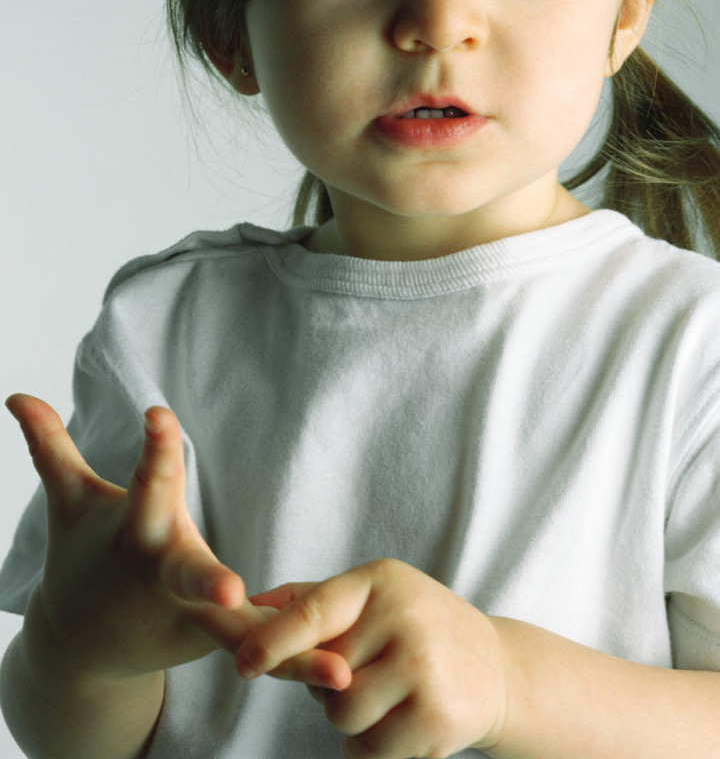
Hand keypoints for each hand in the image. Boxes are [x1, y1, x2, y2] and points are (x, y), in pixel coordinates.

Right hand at [5, 394, 350, 688]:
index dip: (155, 449)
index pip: (148, 481)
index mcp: (136, 533)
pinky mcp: (217, 637)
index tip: (160, 415)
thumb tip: (15, 396)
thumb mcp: (71, 501)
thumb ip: (51, 447)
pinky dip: (296, 663)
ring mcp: (192, 615)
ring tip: (332, 669)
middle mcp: (163, 576)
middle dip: (204, 579)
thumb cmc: (86, 553)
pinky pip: (263, 650)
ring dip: (278, 645)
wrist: (78, 642)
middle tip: (228, 588)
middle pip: (186, 571)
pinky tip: (338, 672)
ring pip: (237, 629)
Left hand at [235, 558, 507, 758]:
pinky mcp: (437, 719)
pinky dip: (370, 747)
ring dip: (348, 719)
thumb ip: (313, 598)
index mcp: (382, 582)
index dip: (274, 639)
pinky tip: (398, 723)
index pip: (315, 611)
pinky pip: (369, 749)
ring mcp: (424, 670)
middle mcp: (404, 619)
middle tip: (360, 672)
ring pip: (340, 714)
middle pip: (321, 674)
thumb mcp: (376, 595)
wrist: (497, 668)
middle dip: (326, 685)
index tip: (241, 661)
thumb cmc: (419, 626)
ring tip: (383, 696)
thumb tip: (251, 605)